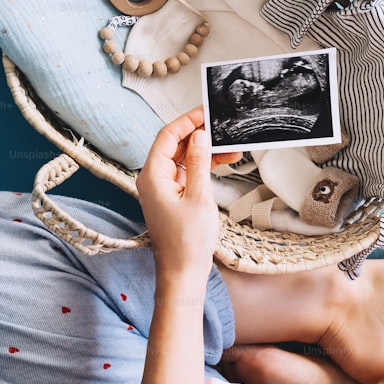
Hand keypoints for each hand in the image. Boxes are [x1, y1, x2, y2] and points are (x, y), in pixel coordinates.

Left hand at [136, 107, 240, 275]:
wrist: (182, 271)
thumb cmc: (187, 240)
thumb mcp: (198, 196)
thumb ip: (198, 162)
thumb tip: (199, 136)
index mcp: (152, 175)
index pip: (167, 136)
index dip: (187, 121)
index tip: (205, 112)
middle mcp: (153, 179)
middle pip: (175, 146)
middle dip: (199, 135)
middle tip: (221, 127)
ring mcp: (162, 189)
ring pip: (183, 159)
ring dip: (205, 152)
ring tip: (230, 148)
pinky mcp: (172, 198)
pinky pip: (187, 174)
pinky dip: (203, 167)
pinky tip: (221, 163)